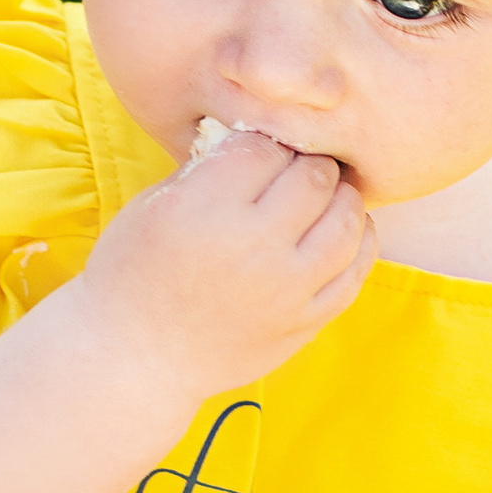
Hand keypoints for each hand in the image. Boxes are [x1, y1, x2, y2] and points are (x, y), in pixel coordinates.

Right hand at [71, 130, 374, 399]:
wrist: (135, 357)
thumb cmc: (133, 272)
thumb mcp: (153, 205)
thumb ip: (208, 168)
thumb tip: (261, 135)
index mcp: (205, 209)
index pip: (266, 147)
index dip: (266, 140)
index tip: (260, 150)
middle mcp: (252, 247)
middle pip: (313, 176)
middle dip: (307, 162)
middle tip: (297, 167)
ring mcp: (286, 290)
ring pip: (347, 220)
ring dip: (341, 197)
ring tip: (326, 195)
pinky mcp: (304, 323)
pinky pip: (355, 272)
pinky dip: (357, 242)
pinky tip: (344, 231)